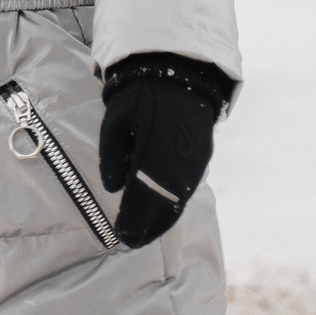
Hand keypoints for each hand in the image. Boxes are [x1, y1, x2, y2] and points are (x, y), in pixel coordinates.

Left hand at [98, 53, 231, 247]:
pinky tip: (164, 215)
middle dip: (148, 226)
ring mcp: (195, 161)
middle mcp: (179, 161)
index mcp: (154, 151)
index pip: (142, 195)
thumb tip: (113, 188)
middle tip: (132, 241)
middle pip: (164, 205)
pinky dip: (175, 206)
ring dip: (163, 220)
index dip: (133, 218)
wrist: (178, 72)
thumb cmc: (138, 95)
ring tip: (146, 234)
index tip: (121, 235)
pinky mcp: (204, 158)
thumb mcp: (115, 121)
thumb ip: (112, 156)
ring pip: (180, 200)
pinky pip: (189, 189)